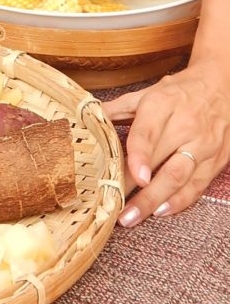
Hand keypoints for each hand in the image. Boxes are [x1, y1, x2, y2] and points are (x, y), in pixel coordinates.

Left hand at [104, 57, 229, 225]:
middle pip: (162, 161)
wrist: (220, 87)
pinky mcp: (217, 160)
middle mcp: (186, 126)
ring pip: (180, 178)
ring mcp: (204, 145)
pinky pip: (197, 186)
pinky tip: (160, 211)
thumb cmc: (177, 92)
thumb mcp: (145, 93)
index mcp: (163, 104)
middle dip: (138, 188)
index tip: (134, 175)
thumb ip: (117, 109)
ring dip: (155, 200)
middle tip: (116, 205)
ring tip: (132, 216)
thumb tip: (86, 120)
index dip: (140, 155)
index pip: (149, 132)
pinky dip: (179, 201)